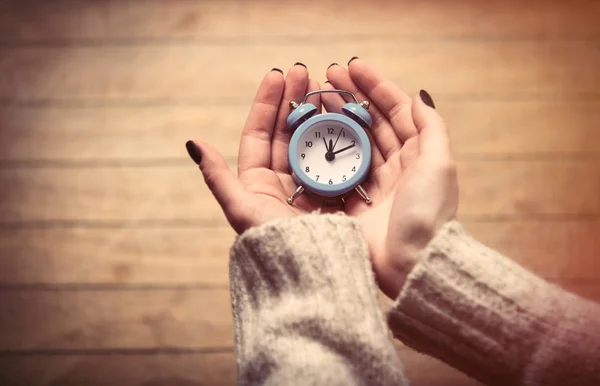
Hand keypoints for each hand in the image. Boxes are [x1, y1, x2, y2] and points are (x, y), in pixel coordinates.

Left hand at [186, 65, 341, 233]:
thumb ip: (217, 177)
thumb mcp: (240, 207)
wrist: (308, 273)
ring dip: (318, 111)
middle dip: (295, 100)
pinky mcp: (337, 192)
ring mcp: (312, 185)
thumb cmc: (271, 241)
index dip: (267, 103)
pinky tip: (347, 113)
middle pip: (287, 131)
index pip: (260, 133)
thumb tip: (192, 142)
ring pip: (313, 140)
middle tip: (304, 71)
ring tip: (325, 84)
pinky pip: (338, 156)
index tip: (277, 75)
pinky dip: (341, 133)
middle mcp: (285, 181)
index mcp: (258, 182)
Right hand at [322, 59, 457, 297]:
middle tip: (324, 76)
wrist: (412, 264)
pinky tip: (308, 133)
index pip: (395, 110)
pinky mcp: (351, 202)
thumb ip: (431, 127)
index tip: (352, 66)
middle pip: (369, 122)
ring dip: (333, 118)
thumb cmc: (429, 212)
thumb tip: (419, 96)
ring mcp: (370, 183)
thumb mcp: (438, 163)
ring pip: (350, 142)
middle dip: (348, 97)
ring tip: (313, 97)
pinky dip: (323, 150)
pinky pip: (335, 169)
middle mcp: (393, 166)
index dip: (374, 86)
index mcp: (416, 154)